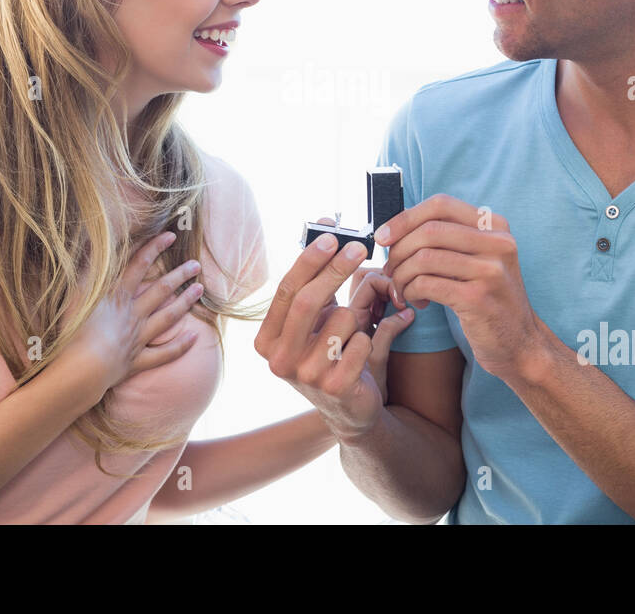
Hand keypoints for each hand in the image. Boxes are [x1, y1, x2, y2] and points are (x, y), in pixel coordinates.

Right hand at [59, 230, 204, 403]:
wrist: (82, 368)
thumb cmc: (73, 331)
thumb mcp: (75, 295)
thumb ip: (85, 270)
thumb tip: (92, 245)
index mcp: (117, 297)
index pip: (139, 265)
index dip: (155, 248)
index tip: (171, 236)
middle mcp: (132, 314)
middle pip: (160, 290)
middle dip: (179, 275)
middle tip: (196, 265)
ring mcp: (137, 338)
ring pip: (167, 318)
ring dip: (184, 302)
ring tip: (200, 290)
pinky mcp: (136, 361)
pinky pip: (163, 354)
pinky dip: (180, 346)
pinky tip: (194, 338)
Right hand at [254, 229, 414, 441]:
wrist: (351, 408)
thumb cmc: (331, 352)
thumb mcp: (318, 316)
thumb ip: (317, 275)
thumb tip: (328, 225)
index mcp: (267, 339)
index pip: (286, 290)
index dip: (310, 260)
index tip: (332, 236)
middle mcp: (278, 360)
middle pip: (307, 301)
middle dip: (335, 269)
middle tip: (359, 248)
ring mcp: (304, 377)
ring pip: (340, 320)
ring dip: (357, 318)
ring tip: (353, 333)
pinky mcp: (334, 388)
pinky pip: (360, 343)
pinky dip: (367, 339)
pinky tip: (360, 354)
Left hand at [376, 194, 541, 382]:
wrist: (520, 342)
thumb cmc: (487, 298)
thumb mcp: (479, 258)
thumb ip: (449, 238)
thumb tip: (396, 227)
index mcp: (495, 226)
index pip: (441, 204)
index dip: (405, 218)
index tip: (384, 237)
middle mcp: (498, 243)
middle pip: (428, 230)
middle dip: (398, 251)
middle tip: (390, 270)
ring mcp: (490, 270)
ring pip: (423, 258)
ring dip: (401, 275)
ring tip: (403, 289)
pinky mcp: (478, 298)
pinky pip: (426, 284)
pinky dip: (410, 292)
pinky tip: (416, 302)